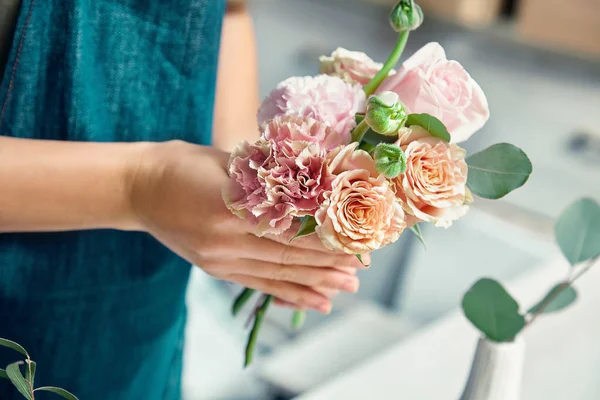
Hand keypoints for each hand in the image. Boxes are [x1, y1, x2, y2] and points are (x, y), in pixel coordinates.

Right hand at [128, 141, 368, 313]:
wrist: (138, 188)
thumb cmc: (183, 164)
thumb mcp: (225, 160)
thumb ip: (266, 177)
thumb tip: (314, 185)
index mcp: (228, 205)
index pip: (289, 224)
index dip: (324, 234)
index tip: (355, 236)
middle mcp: (224, 238)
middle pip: (288, 252)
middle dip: (328, 260)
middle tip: (360, 265)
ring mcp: (218, 259)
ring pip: (278, 272)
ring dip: (316, 280)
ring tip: (347, 285)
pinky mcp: (215, 269)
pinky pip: (260, 284)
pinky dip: (290, 293)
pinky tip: (316, 300)